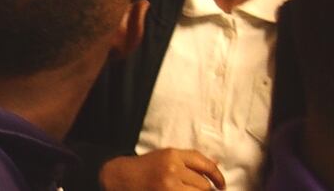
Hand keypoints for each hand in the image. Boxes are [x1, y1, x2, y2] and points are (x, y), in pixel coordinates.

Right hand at [100, 150, 225, 189]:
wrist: (120, 177)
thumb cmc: (145, 167)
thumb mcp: (166, 157)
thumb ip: (190, 160)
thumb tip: (216, 163)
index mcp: (172, 155)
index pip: (205, 164)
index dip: (218, 176)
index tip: (222, 185)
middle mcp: (172, 169)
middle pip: (204, 184)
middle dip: (206, 190)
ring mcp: (169, 186)